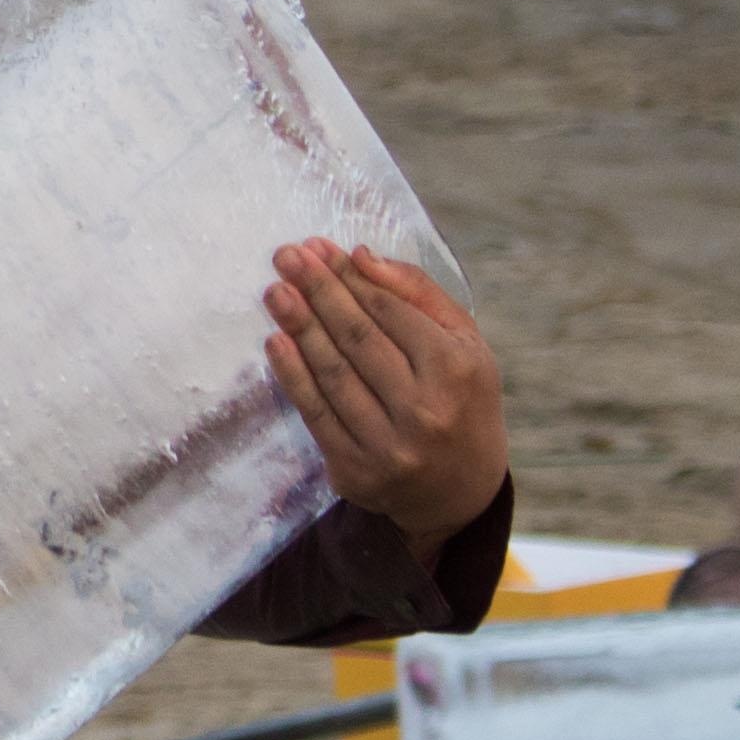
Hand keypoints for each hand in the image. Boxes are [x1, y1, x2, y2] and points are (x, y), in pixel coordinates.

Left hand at [263, 241, 507, 549]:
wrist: (461, 490)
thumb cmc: (460, 397)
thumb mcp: (464, 341)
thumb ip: (417, 293)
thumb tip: (361, 256)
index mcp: (456, 369)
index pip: (390, 311)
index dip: (349, 277)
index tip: (317, 249)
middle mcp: (424, 409)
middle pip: (358, 339)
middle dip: (318, 292)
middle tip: (286, 257)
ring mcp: (389, 445)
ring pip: (333, 375)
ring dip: (299, 328)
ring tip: (276, 292)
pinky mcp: (357, 471)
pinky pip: (317, 415)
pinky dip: (293, 377)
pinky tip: (276, 343)